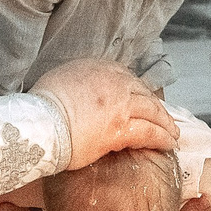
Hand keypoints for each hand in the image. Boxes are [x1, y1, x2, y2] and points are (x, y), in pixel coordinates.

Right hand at [33, 59, 176, 166]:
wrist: (38, 124)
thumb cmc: (41, 107)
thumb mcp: (60, 80)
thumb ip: (80, 82)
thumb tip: (83, 92)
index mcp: (98, 67)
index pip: (127, 77)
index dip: (138, 91)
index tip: (142, 100)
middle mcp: (113, 81)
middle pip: (144, 92)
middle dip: (155, 106)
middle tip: (163, 117)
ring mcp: (119, 104)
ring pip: (152, 111)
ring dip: (165, 122)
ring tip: (171, 132)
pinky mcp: (121, 128)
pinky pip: (150, 132)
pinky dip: (162, 137)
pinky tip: (168, 143)